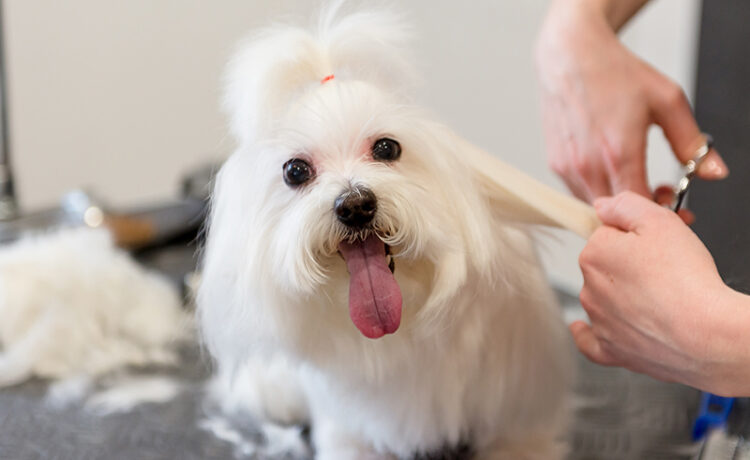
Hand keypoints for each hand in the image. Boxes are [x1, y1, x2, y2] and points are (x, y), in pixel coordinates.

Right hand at [535, 0, 727, 202]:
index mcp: (620, 154)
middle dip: (641, 207)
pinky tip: (610, 167)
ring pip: (596, 204)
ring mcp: (568, 168)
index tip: (674, 203)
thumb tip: (714, 171)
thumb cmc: (616, 74)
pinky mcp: (556, 165)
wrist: (571, 57)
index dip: (661, 211)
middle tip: (658, 191)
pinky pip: (579, 190)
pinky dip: (597, 187)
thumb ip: (691, 143)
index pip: (641, 206)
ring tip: (633, 175)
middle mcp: (589, 166)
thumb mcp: (667, 101)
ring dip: (617, 199)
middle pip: (618, 212)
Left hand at [573, 192, 749, 393]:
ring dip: (621, 297)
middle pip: (606, 268)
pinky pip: (591, 341)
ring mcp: (600, 322)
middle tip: (665, 271)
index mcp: (594, 255)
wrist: (708, 334)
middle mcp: (589, 289)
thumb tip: (602, 205)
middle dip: (628, 265)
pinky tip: (585, 328)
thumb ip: (625, 206)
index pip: (607, 235)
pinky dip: (589, 334)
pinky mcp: (612, 350)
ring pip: (604, 300)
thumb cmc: (687, 279)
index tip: (654, 244)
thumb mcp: (659, 221)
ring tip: (660, 299)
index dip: (633, 236)